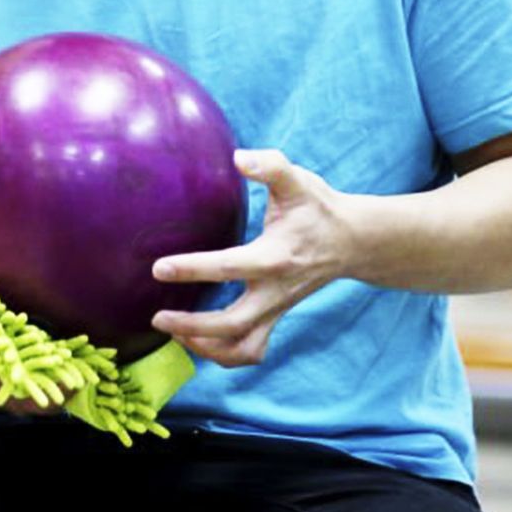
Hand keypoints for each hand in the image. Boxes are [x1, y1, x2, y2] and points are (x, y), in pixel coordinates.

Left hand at [150, 149, 354, 366]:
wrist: (352, 241)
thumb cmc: (318, 208)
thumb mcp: (298, 181)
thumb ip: (270, 166)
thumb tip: (238, 158)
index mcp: (275, 256)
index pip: (229, 267)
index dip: (193, 269)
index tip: (159, 268)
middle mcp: (275, 290)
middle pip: (233, 324)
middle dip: (193, 327)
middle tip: (158, 318)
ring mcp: (277, 309)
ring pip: (242, 348)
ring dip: (207, 349)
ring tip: (175, 335)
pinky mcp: (276, 317)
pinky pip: (251, 350)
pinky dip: (224, 353)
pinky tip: (198, 340)